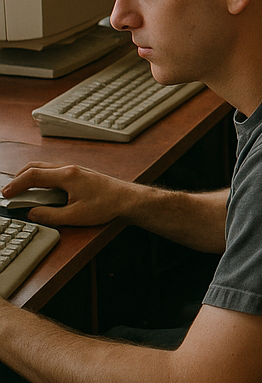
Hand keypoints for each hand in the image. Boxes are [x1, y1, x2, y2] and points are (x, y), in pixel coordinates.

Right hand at [2, 162, 140, 226]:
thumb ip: (49, 215)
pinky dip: (42, 178)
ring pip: (45, 167)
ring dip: (30, 176)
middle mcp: (70, 168)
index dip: (15, 184)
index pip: (33, 175)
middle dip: (19, 177)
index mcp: (67, 175)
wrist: (128, 199)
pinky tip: (41, 190)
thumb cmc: (106, 206)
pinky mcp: (80, 174)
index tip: (5, 194)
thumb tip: (32, 213)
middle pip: (36, 166)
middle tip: (10, 191)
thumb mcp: (74, 216)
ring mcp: (76, 169)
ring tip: (22, 191)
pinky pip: (54, 171)